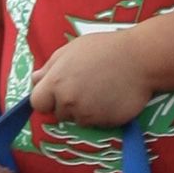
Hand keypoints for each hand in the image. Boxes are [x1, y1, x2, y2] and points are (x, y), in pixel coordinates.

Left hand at [29, 30, 152, 130]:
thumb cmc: (103, 49)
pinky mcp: (105, 123)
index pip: (37, 103)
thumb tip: (34, 80)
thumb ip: (49, 67)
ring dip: (84, 110)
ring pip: (77, 120)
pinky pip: (96, 124)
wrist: (139, 59)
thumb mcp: (70, 50)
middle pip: (57, 114)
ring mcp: (87, 115)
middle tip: (84, 86)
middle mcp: (68, 102)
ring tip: (99, 90)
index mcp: (56, 82)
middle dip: (65, 104)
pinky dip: (100, 115)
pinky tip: (110, 98)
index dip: (46, 98)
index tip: (56, 92)